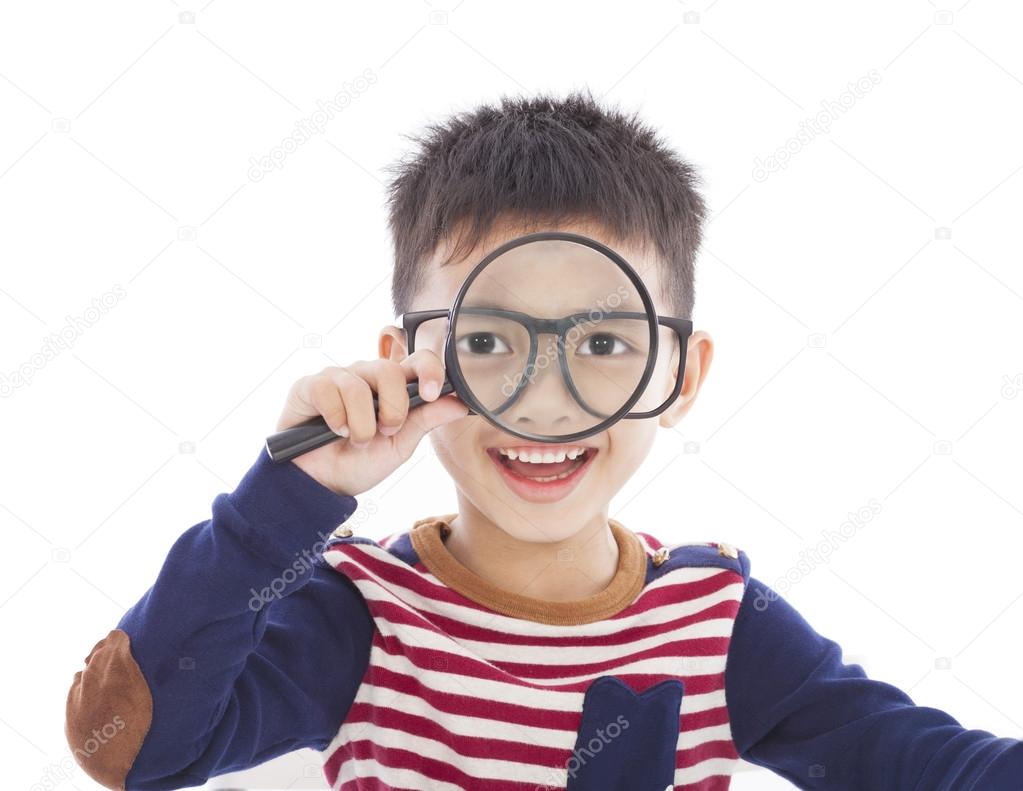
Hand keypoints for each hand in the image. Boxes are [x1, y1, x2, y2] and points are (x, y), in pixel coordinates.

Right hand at [275, 350, 468, 495]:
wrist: (323, 485)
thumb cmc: (360, 462)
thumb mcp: (400, 446)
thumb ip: (426, 420)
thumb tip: (460, 404)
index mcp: (393, 387)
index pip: (417, 360)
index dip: (429, 370)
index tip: (432, 393)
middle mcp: (366, 375)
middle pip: (389, 370)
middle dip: (392, 409)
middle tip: (385, 432)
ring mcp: (338, 377)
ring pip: (358, 385)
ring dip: (361, 424)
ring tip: (356, 439)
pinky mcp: (310, 386)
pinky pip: (327, 390)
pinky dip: (335, 418)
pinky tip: (334, 430)